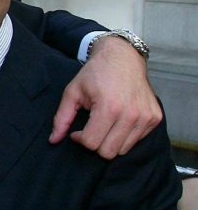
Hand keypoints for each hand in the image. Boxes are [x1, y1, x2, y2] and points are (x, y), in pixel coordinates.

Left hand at [49, 36, 160, 158]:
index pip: (92, 143)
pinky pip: (136, 141)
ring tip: (104, 124)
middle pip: (108, 152)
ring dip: (110, 141)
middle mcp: (131, 114)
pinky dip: (125, 136)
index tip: (77, 131)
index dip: (80, 139)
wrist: (123, 57)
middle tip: (91, 129)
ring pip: (123, 150)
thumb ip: (61, 119)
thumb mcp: (72, 92)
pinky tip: (118, 121)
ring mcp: (146, 117)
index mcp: (109, 108)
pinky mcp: (155, 118)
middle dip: (95, 144)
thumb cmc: (95, 74)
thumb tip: (53, 140)